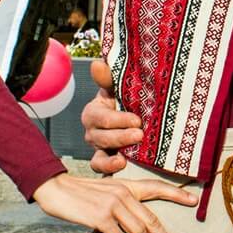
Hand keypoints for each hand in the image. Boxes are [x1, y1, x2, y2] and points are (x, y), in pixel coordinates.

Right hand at [30, 173, 197, 232]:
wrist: (54, 188)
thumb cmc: (79, 193)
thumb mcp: (104, 191)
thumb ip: (121, 201)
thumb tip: (134, 222)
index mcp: (127, 185)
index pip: (157, 187)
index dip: (177, 194)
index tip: (195, 201)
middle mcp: (123, 194)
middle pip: (152, 219)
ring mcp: (113, 205)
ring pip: (139, 231)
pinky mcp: (101, 218)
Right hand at [82, 59, 142, 175]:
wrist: (140, 120)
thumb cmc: (127, 101)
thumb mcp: (119, 88)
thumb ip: (109, 78)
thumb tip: (97, 63)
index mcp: (94, 112)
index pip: (99, 117)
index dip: (117, 120)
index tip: (136, 119)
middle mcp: (93, 132)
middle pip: (101, 137)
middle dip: (120, 136)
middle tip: (140, 134)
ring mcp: (99, 149)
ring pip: (100, 156)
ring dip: (114, 155)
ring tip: (130, 152)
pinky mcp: (106, 163)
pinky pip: (101, 169)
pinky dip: (109, 168)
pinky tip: (122, 164)